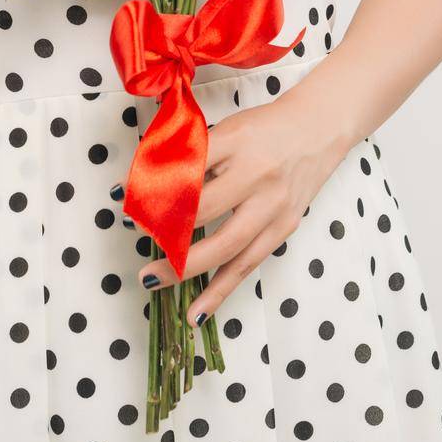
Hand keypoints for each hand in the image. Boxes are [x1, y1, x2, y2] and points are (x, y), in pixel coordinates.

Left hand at [133, 88, 351, 325]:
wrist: (317, 131)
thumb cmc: (263, 128)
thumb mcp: (226, 129)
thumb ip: (194, 155)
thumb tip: (149, 184)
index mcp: (236, 141)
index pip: (187, 167)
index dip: (155, 185)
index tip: (125, 198)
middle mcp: (256, 175)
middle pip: (204, 210)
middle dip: (164, 227)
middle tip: (135, 235)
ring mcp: (272, 206)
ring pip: (225, 247)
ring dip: (185, 269)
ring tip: (152, 280)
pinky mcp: (282, 229)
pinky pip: (247, 266)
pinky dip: (220, 292)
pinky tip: (197, 313)